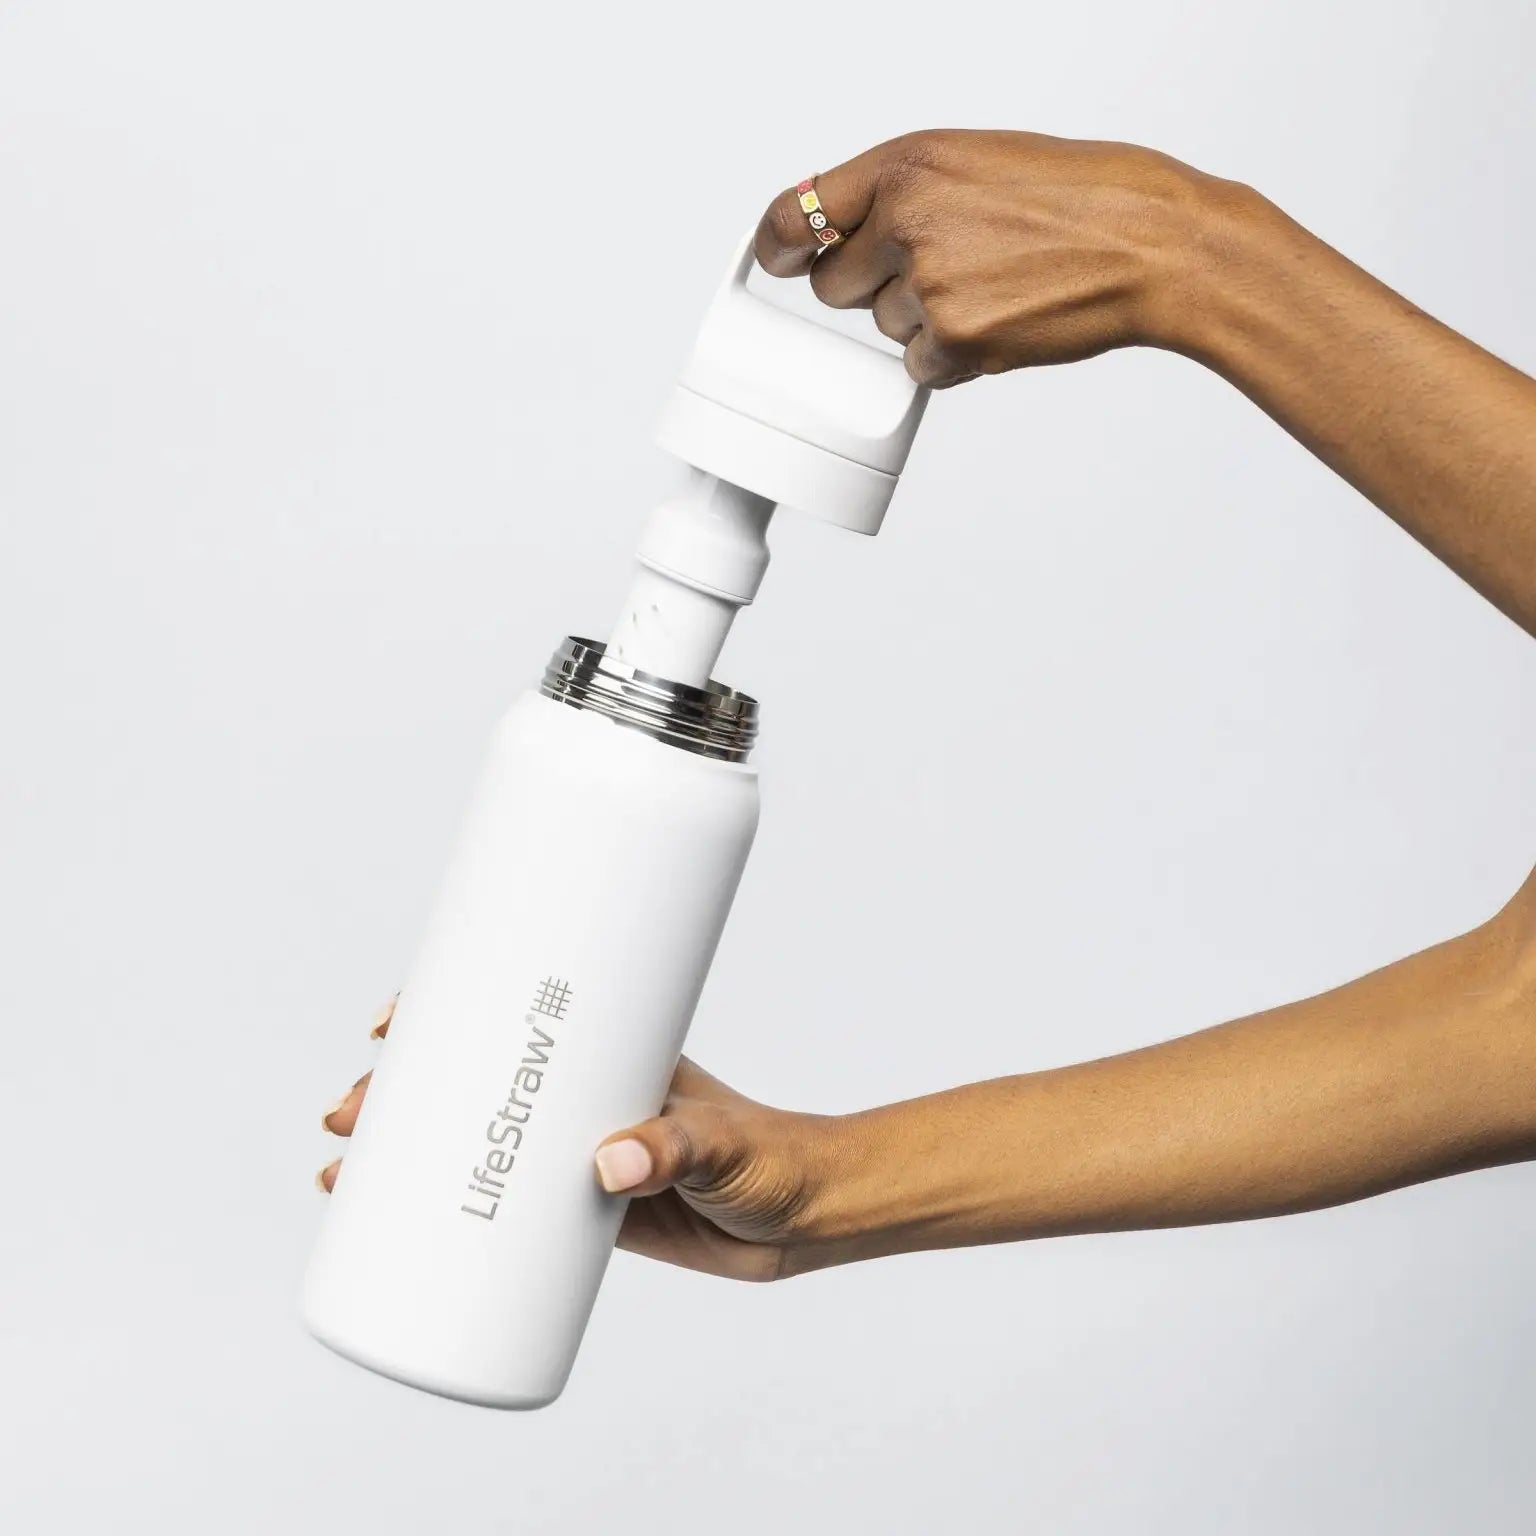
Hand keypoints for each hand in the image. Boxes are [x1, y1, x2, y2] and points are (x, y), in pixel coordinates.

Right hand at [317, 999, 851, 1281]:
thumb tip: (610, 1163)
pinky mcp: (582, 1213)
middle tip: (347, 1115)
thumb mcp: (722, 1144)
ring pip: (473, 1139)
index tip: (391, 1024)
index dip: (442, 1010)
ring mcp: (576, 1152)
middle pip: (470, 1076)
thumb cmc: (773, 1157)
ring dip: (402, 1153)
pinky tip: (394, 1235)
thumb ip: (675, 1149)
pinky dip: (445, 1214)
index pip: (514, 1011)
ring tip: (340, 1173)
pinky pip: (499, 1210)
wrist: (807, 1217)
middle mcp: (583, 1094)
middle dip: (398, 1092)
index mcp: (610, 1049)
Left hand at [755, 128, 1242, 385]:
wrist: (1148, 243)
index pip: (799, 212)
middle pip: (834, 286)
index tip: (777, 258)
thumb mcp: (975, 161)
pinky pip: (917, 367)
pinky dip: (951, 356)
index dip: (780, 244)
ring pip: (883, 326)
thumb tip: (842, 229)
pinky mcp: (951, 342)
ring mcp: (927, 285)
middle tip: (942, 268)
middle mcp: (908, 220)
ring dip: (923, 318)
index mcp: (908, 165)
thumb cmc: (1080, 197)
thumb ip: (901, 191)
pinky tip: (1000, 318)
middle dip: (873, 285)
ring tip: (992, 284)